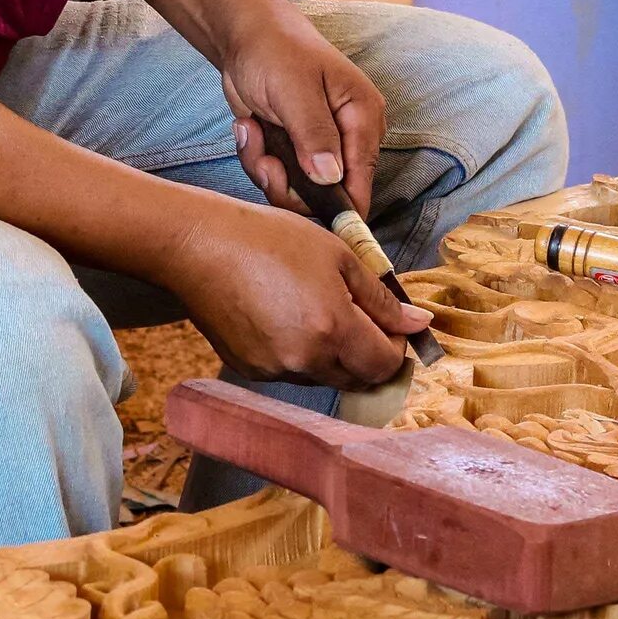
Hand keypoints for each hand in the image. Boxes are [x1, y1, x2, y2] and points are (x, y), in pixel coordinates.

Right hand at [155, 195, 430, 387]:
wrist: (198, 247)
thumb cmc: (269, 239)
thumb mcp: (337, 255)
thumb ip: (380, 297)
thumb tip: (418, 323)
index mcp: (333, 329)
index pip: (385, 365)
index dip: (396, 347)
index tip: (390, 323)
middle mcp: (305, 361)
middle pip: (357, 379)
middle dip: (368, 353)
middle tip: (359, 316)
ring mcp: (274, 371)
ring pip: (324, 377)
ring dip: (334, 354)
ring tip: (314, 308)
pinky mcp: (250, 372)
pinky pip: (291, 373)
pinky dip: (301, 354)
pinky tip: (284, 317)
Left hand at [218, 7, 385, 218]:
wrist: (245, 36)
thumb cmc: (276, 50)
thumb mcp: (294, 90)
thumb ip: (314, 134)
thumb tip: (330, 178)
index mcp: (363, 118)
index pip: (361, 182)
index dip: (337, 207)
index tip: (302, 210)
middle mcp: (346, 138)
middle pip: (327, 195)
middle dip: (288, 185)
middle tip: (264, 159)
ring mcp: (318, 148)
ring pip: (297, 191)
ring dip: (266, 170)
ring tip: (252, 133)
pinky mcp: (293, 152)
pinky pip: (277, 178)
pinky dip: (257, 161)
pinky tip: (249, 129)